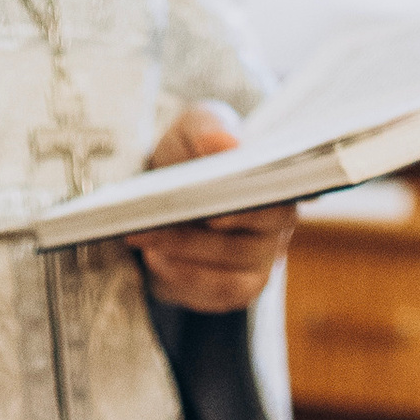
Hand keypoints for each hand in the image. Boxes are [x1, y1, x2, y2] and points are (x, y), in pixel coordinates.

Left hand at [133, 103, 298, 314]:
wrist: (172, 189)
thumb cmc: (192, 152)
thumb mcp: (195, 127)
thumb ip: (209, 128)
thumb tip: (226, 143)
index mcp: (276, 181)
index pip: (275, 201)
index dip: (246, 212)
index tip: (213, 216)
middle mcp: (277, 224)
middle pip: (249, 242)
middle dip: (196, 236)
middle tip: (151, 223)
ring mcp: (261, 260)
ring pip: (230, 271)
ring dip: (182, 256)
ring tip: (143, 239)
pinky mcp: (238, 287)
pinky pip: (217, 293)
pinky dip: (184, 279)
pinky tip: (154, 260)